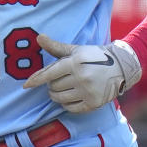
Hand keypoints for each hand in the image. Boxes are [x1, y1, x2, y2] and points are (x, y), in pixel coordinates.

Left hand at [23, 36, 141, 112]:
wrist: (120, 66)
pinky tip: (70, 97)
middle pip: (53, 87)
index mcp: (75, 63)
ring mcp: (87, 91)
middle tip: (59, 80)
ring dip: (57, 95)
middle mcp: (81, 78)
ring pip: (60, 99)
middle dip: (52, 85)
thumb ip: (55, 47)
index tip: (25, 85)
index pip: (49, 74)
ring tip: (62, 88)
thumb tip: (38, 37)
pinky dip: (66, 104)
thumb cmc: (93, 56)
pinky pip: (71, 108)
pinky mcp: (93, 103)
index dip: (36, 80)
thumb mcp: (75, 50)